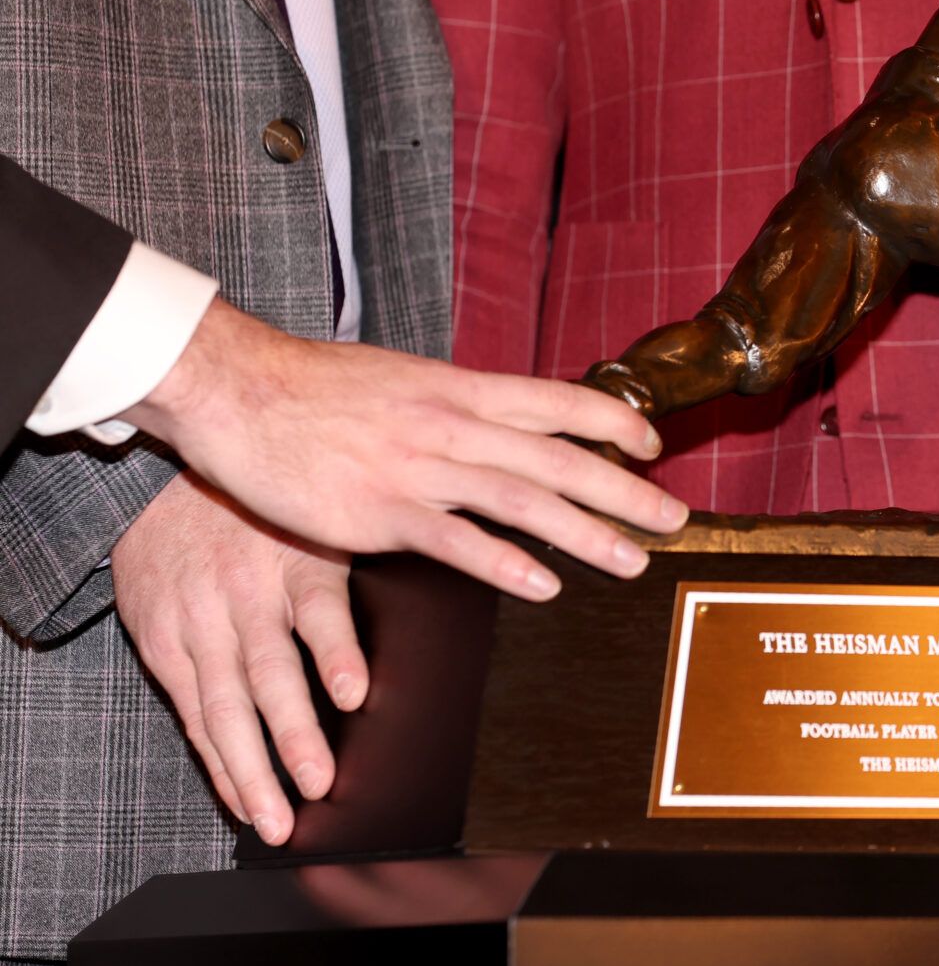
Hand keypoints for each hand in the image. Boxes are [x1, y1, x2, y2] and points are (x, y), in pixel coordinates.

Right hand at [114, 472, 364, 844]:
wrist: (159, 483)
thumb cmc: (269, 512)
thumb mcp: (323, 519)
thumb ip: (364, 563)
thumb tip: (444, 601)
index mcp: (298, 561)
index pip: (321, 610)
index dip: (337, 653)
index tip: (354, 694)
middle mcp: (244, 595)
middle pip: (269, 672)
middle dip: (293, 735)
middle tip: (318, 785)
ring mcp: (197, 621)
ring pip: (223, 705)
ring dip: (250, 768)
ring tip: (275, 817)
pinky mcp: (160, 640)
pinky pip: (190, 711)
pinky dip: (215, 760)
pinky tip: (239, 799)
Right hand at [124, 299, 685, 602]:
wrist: (238, 388)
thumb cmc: (314, 386)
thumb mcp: (400, 378)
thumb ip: (453, 402)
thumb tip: (496, 418)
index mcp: (460, 388)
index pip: (557, 401)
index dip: (613, 422)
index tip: (653, 445)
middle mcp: (453, 424)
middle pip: (560, 457)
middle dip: (625, 490)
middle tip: (674, 517)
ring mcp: (420, 468)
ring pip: (524, 501)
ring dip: (586, 534)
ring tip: (631, 561)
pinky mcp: (380, 512)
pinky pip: (456, 541)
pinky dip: (505, 564)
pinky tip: (543, 587)